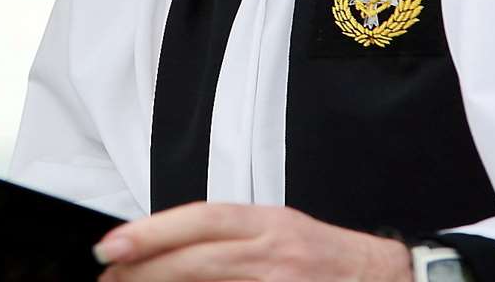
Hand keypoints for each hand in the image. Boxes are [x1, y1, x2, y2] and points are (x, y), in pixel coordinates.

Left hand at [93, 202, 411, 281]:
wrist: (387, 280)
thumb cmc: (328, 258)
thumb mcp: (280, 232)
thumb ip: (229, 239)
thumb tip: (167, 249)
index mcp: (269, 223)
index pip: (201, 218)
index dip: (154, 230)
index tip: (114, 243)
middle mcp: (275, 251)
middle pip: (199, 255)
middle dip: (146, 265)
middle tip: (107, 272)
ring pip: (212, 281)